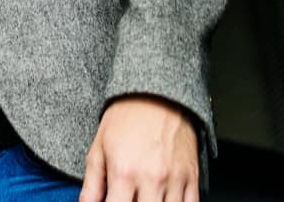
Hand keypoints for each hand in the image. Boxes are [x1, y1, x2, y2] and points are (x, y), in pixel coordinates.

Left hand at [81, 95, 197, 201]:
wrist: (157, 92)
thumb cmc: (127, 117)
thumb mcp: (98, 149)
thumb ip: (91, 186)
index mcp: (124, 172)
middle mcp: (151, 178)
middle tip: (129, 199)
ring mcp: (174, 178)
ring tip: (145, 199)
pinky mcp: (192, 175)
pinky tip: (165, 201)